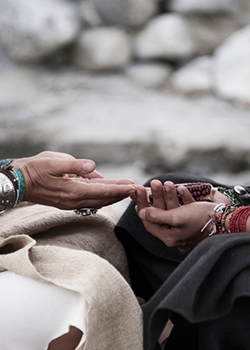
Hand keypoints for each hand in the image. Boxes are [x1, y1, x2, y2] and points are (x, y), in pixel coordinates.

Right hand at [12, 151, 134, 209]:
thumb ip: (74, 165)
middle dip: (120, 193)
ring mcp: (70, 203)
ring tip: (125, 190)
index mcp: (73, 191)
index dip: (118, 188)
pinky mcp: (67, 202)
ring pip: (97, 201)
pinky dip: (101, 196)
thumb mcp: (54, 162)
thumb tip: (92, 166)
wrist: (18, 183)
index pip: (102, 190)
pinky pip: (89, 200)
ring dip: (112, 196)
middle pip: (103, 198)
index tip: (132, 186)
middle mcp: (74, 200)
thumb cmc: (35, 169)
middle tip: (135, 188)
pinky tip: (106, 190)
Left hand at [134, 180, 227, 252]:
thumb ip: (157, 216)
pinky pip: (186, 208)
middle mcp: (177, 234)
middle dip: (156, 197)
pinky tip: (182, 189)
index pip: (150, 223)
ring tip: (166, 182)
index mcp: (170, 237)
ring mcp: (187, 227)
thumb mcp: (176, 218)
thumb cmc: (201, 220)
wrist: (227, 219)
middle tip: (150, 184)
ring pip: (173, 209)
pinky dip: (183, 198)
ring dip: (169, 195)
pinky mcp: (197, 219)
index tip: (137, 196)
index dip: (143, 209)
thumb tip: (142, 213)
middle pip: (161, 214)